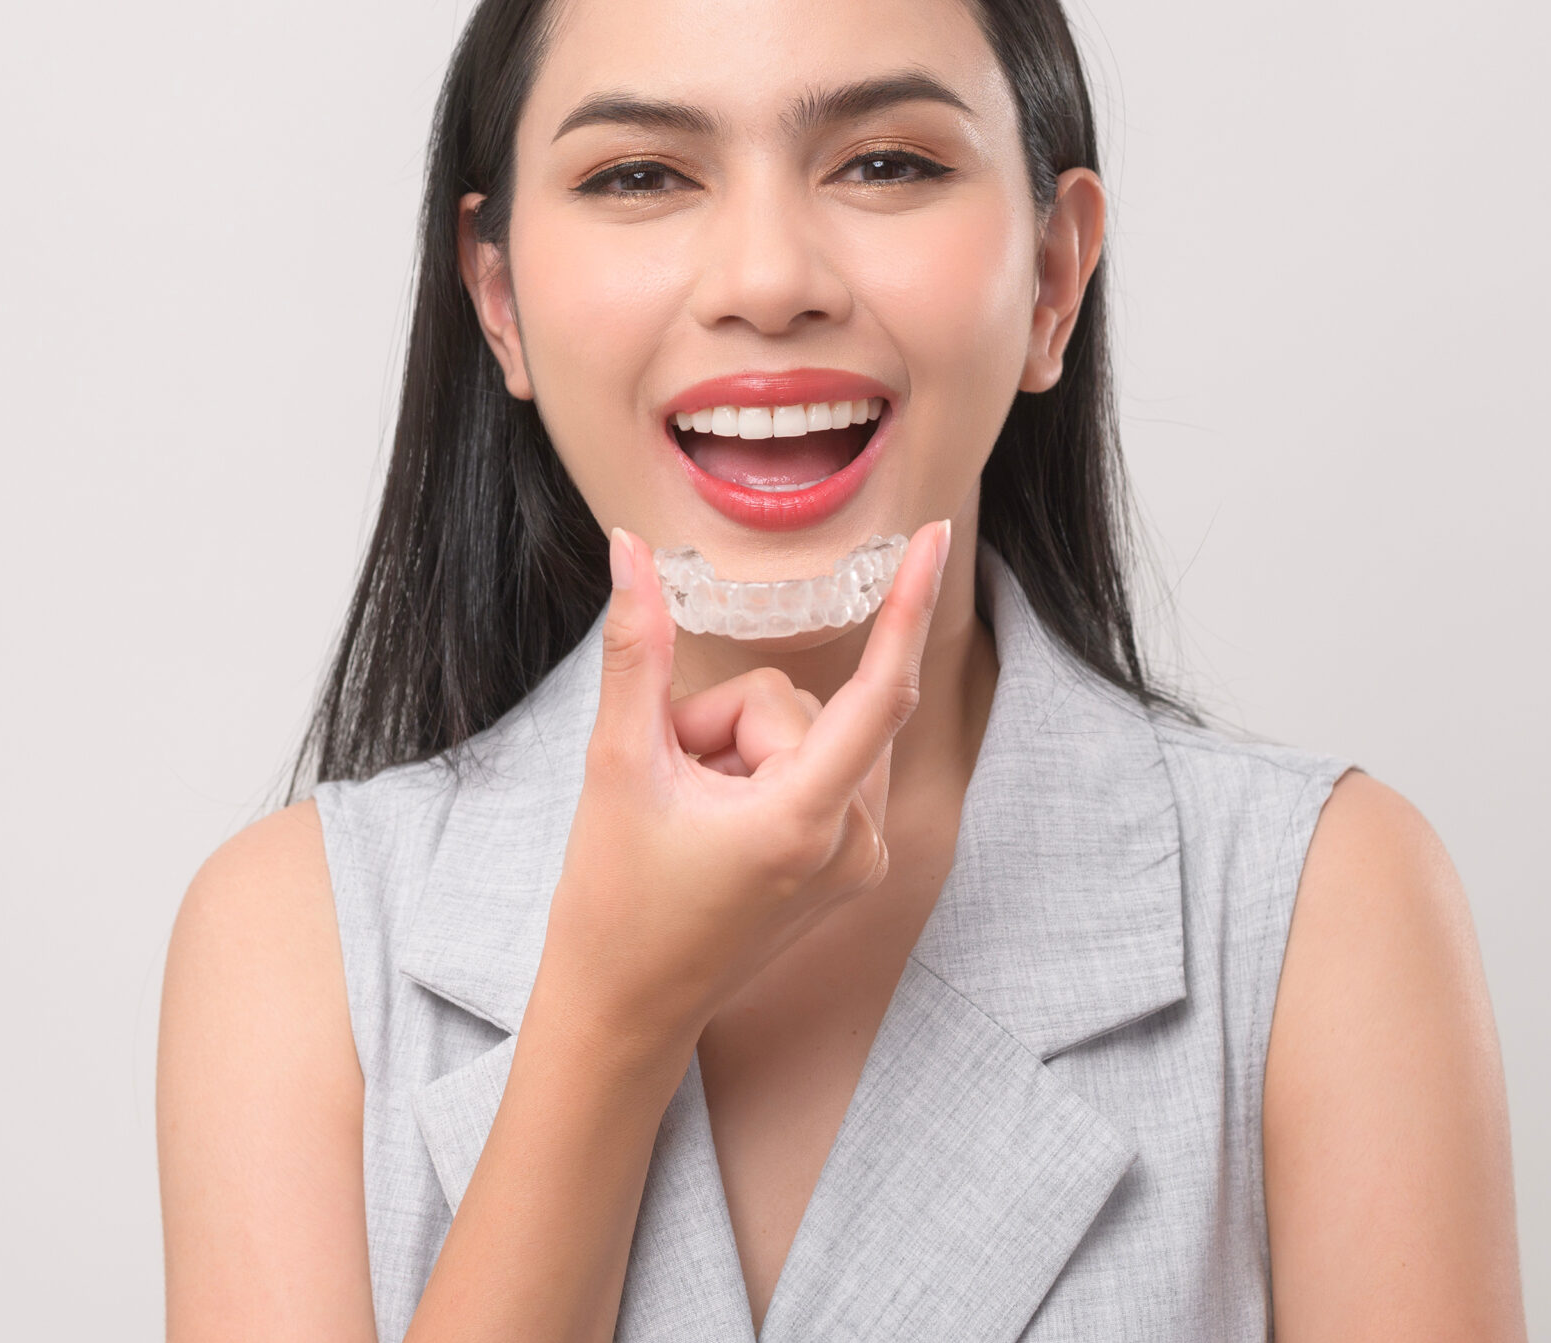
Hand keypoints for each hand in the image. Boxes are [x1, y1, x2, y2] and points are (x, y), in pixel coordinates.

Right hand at [534, 519, 952, 1060]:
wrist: (623, 1013)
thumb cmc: (615, 906)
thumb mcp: (617, 766)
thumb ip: (637, 651)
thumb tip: (631, 552)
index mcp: (805, 821)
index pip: (880, 691)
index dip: (909, 606)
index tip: (935, 538)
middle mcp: (852, 842)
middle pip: (799, 707)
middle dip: (724, 723)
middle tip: (671, 783)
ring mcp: (856, 859)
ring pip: (805, 734)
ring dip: (739, 750)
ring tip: (691, 813)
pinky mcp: (848, 867)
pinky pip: (816, 770)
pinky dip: (762, 774)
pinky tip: (717, 824)